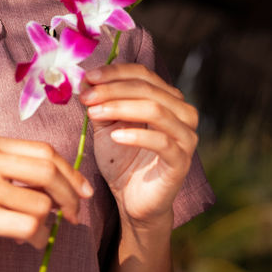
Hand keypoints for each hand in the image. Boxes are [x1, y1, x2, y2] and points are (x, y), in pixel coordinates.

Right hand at [0, 134, 92, 268]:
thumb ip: (19, 170)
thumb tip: (70, 183)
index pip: (45, 151)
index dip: (71, 172)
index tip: (83, 192)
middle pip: (48, 170)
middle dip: (70, 196)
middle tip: (73, 215)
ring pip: (41, 203)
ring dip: (48, 223)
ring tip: (35, 231)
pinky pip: (29, 226)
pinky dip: (37, 238)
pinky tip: (28, 242)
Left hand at [79, 64, 198, 227]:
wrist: (131, 199)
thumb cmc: (122, 158)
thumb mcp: (106, 124)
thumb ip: (99, 102)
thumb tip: (85, 78)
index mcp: (167, 98)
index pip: (143, 74)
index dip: (114, 72)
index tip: (88, 77)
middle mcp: (182, 113)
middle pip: (147, 88)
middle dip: (112, 89)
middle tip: (86, 96)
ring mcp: (185, 137)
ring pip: (156, 110)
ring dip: (120, 107)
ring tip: (94, 113)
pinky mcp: (182, 161)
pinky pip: (162, 142)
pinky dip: (136, 135)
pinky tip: (115, 136)